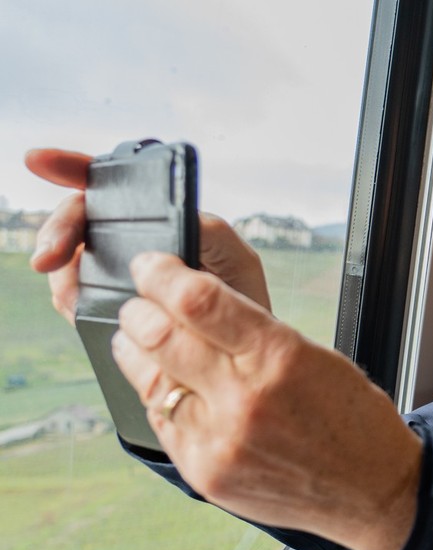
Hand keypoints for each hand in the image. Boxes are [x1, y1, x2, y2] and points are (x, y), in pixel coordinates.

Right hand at [24, 148, 272, 322]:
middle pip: (81, 218)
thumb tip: (171, 217)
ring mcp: (118, 269)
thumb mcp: (235, 261)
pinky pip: (76, 293)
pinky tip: (75, 305)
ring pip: (71, 257)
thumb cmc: (242, 302)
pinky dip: (70, 298)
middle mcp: (135, 239)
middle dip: (59, 231)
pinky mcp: (109, 301)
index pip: (112, 184)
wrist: (236, 355)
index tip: (40, 161)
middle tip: (48, 257)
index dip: (74, 166)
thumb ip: (208, 232)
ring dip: (62, 270)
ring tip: (68, 289)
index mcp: (163, 219)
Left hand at [110, 251, 421, 549]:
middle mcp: (245, 399)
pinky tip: (177, 390)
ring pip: (147, 380)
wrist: (372, 492)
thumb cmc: (352, 420)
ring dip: (138, 354)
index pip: (195, 300)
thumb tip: (190, 298)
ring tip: (146, 344)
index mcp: (280, 357)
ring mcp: (220, 441)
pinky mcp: (205, 473)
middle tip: (141, 303)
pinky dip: (161, 399)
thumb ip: (251, 330)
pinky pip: (161, 422)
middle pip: (156, 335)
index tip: (150, 267)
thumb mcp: (316, 356)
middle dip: (138, 310)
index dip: (160, 274)